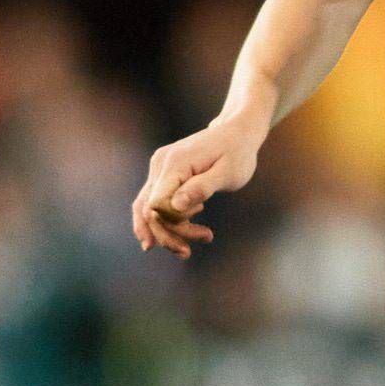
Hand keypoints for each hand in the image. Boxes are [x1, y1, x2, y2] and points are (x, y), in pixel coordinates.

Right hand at [133, 113, 265, 258]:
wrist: (237, 132)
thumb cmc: (237, 153)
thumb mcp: (229, 173)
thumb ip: (203, 188)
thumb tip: (175, 206)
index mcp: (174, 164)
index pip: (157, 205)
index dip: (172, 226)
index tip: (202, 235)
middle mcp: (160, 164)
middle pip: (148, 209)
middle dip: (166, 235)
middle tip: (188, 253)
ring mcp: (158, 168)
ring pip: (147, 208)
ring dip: (165, 231)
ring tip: (188, 248)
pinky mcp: (163, 173)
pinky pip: (154, 201)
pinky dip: (166, 220)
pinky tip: (186, 226)